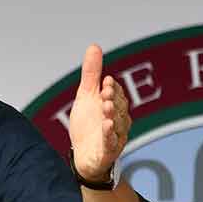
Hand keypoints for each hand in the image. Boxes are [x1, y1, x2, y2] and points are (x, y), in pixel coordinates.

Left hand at [67, 44, 128, 182]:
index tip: (105, 81)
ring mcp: (114, 137)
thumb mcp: (87, 96)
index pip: (116, 94)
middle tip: (105, 92)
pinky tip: (106, 127)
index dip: (111, 88)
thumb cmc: (88, 124)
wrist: (82, 155)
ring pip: (118, 125)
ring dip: (112, 115)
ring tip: (105, 107)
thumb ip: (92, 73)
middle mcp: (118, 121)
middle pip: (119, 108)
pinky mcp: (108, 151)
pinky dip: (110, 136)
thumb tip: (94, 46)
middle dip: (113, 99)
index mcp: (114, 106)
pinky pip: (111, 143)